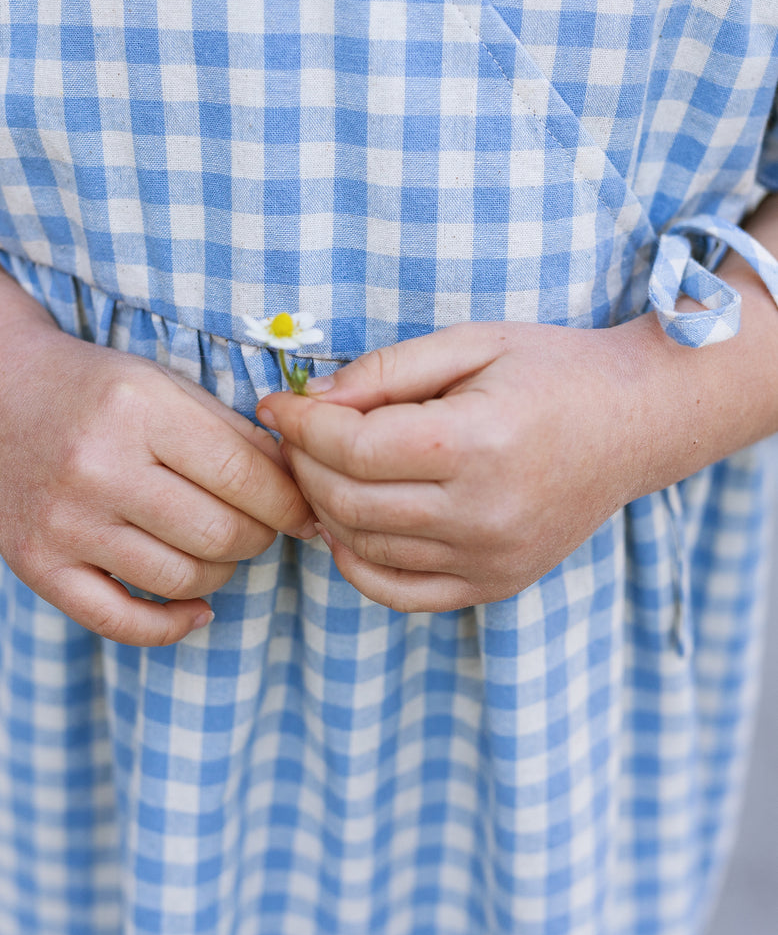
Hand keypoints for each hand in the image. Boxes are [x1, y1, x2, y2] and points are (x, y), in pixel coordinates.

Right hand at [0, 310, 315, 644]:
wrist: (0, 395)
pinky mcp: (37, 565)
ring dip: (223, 574)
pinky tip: (198, 609)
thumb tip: (298, 487)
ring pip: (180, 579)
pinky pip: (120, 622)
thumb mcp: (167, 386)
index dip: (289, 502)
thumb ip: (233, 434)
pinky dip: (172, 625)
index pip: (243, 474)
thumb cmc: (97, 389)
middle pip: (219, 534)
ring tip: (223, 550)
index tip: (304, 512)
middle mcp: (97, 468)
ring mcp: (63, 523)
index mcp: (138, 410)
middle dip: (261, 537)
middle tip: (263, 528)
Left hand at [257, 321, 649, 611]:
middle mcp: (482, 513)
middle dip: (303, 463)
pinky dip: (358, 563)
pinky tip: (348, 525)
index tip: (278, 403)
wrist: (634, 423)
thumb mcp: (471, 343)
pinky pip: (401, 592)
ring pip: (364, 548)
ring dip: (324, 507)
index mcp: (476, 443)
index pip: (351, 449)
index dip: (300, 425)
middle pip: (347, 501)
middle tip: (297, 432)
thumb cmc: (552, 371)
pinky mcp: (496, 583)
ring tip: (322, 467)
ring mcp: (491, 559)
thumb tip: (309, 400)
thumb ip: (385, 370)